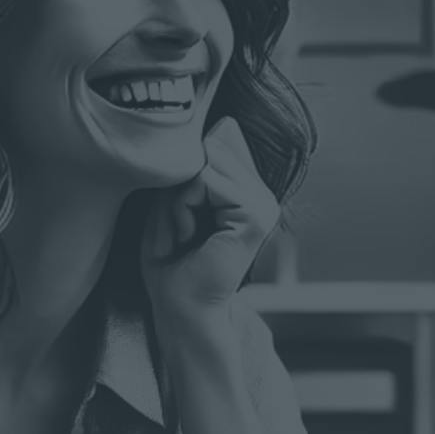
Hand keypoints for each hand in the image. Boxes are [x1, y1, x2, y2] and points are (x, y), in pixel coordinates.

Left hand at [141, 117, 279, 329]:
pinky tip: (189, 236)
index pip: (211, 149)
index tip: (179, 218)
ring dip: (177, 202)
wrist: (179, 307)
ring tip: (184, 233)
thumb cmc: (170, 263)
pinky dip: (182, 208)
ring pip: (204, 166)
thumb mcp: (172, 205)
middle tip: (179, 229)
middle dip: (177, 190)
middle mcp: (261, 195)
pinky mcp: (257, 216)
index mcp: (246, 192)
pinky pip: (205, 182)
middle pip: (207, 153)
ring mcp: (264, 205)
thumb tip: (221, 126)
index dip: (180, 180)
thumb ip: (193, 169)